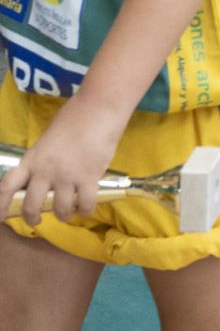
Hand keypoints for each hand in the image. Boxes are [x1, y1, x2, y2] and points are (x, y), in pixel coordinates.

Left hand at [0, 101, 121, 226]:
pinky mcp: (89, 177)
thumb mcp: (49, 139)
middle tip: (37, 221)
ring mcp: (67, 176)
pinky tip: (86, 207)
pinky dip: (85, 210)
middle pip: (31, 205)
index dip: (0, 205)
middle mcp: (45, 171)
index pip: (7, 186)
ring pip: (60, 208)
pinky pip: (86, 203)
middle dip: (32, 218)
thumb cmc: (75, 117)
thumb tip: (45, 174)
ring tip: (68, 214)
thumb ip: (44, 159)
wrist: (98, 109)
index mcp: (32, 160)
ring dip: (64, 215)